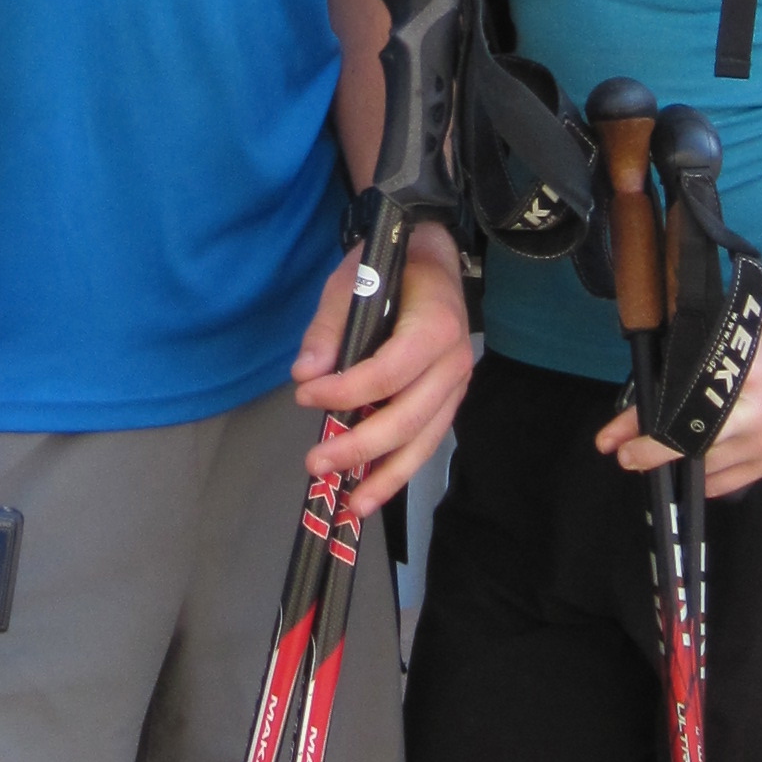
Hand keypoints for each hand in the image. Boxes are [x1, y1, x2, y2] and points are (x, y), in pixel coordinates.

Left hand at [295, 224, 475, 513]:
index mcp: (434, 326)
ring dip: (385, 476)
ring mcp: (456, 386)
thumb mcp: (352, 279)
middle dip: (360, 447)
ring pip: (423, 441)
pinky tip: (371, 491)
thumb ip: (329, 326)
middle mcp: (454, 362)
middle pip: (408, 418)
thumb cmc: (392, 264)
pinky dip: (399, 469)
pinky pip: (426, 441)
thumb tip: (306, 373)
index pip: (387, 373)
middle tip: (316, 463)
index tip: (305, 395)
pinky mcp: (449, 401)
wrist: (434, 256)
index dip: (345, 392)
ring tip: (350, 505)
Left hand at [599, 303, 761, 498]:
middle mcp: (753, 411)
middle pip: (689, 443)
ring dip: (673, 469)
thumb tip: (652, 382)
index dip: (640, 423)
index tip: (612, 436)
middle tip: (624, 456)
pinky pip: (729, 482)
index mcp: (740, 370)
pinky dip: (703, 481)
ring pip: (705, 468)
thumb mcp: (738, 333)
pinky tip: (687, 475)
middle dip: (649, 454)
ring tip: (650, 462)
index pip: (677, 402)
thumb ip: (698, 355)